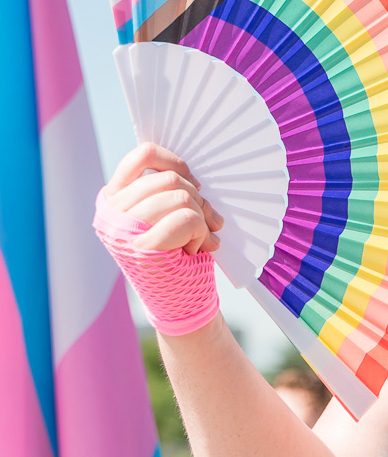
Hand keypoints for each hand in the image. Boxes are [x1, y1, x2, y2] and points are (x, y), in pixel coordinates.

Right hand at [105, 142, 223, 254]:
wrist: (180, 301)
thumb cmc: (177, 254)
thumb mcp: (168, 214)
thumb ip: (171, 191)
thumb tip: (197, 178)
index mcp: (114, 199)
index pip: (143, 155)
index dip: (177, 164)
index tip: (194, 184)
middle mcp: (112, 213)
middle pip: (169, 179)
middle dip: (199, 199)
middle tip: (206, 222)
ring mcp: (123, 231)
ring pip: (181, 197)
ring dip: (201, 218)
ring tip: (199, 238)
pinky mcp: (142, 249)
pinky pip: (187, 218)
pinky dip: (201, 232)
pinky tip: (197, 249)